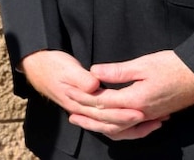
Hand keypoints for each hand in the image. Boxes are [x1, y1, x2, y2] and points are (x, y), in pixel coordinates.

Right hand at [19, 50, 163, 140]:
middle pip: (110, 124)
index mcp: (78, 102)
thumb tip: (94, 86)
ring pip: (110, 128)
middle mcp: (82, 112)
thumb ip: (81, 78)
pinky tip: (136, 122)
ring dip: (132, 128)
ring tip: (153, 124)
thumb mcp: (67, 67)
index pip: (104, 112)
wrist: (38, 67)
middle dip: (134, 123)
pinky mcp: (88, 110)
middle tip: (155, 120)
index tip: (140, 112)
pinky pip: (107, 125)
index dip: (122, 113)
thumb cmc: (53, 65)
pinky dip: (123, 126)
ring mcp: (84, 113)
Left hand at [71, 50, 193, 139]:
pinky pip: (132, 128)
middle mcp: (140, 113)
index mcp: (134, 99)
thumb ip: (117, 71)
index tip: (69, 93)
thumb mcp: (142, 64)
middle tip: (71, 114)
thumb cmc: (173, 66)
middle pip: (108, 120)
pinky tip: (113, 124)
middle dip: (88, 117)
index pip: (102, 102)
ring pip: (120, 128)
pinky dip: (119, 128)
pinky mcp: (155, 115)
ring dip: (101, 126)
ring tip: (87, 122)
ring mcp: (149, 116)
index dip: (84, 98)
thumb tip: (93, 72)